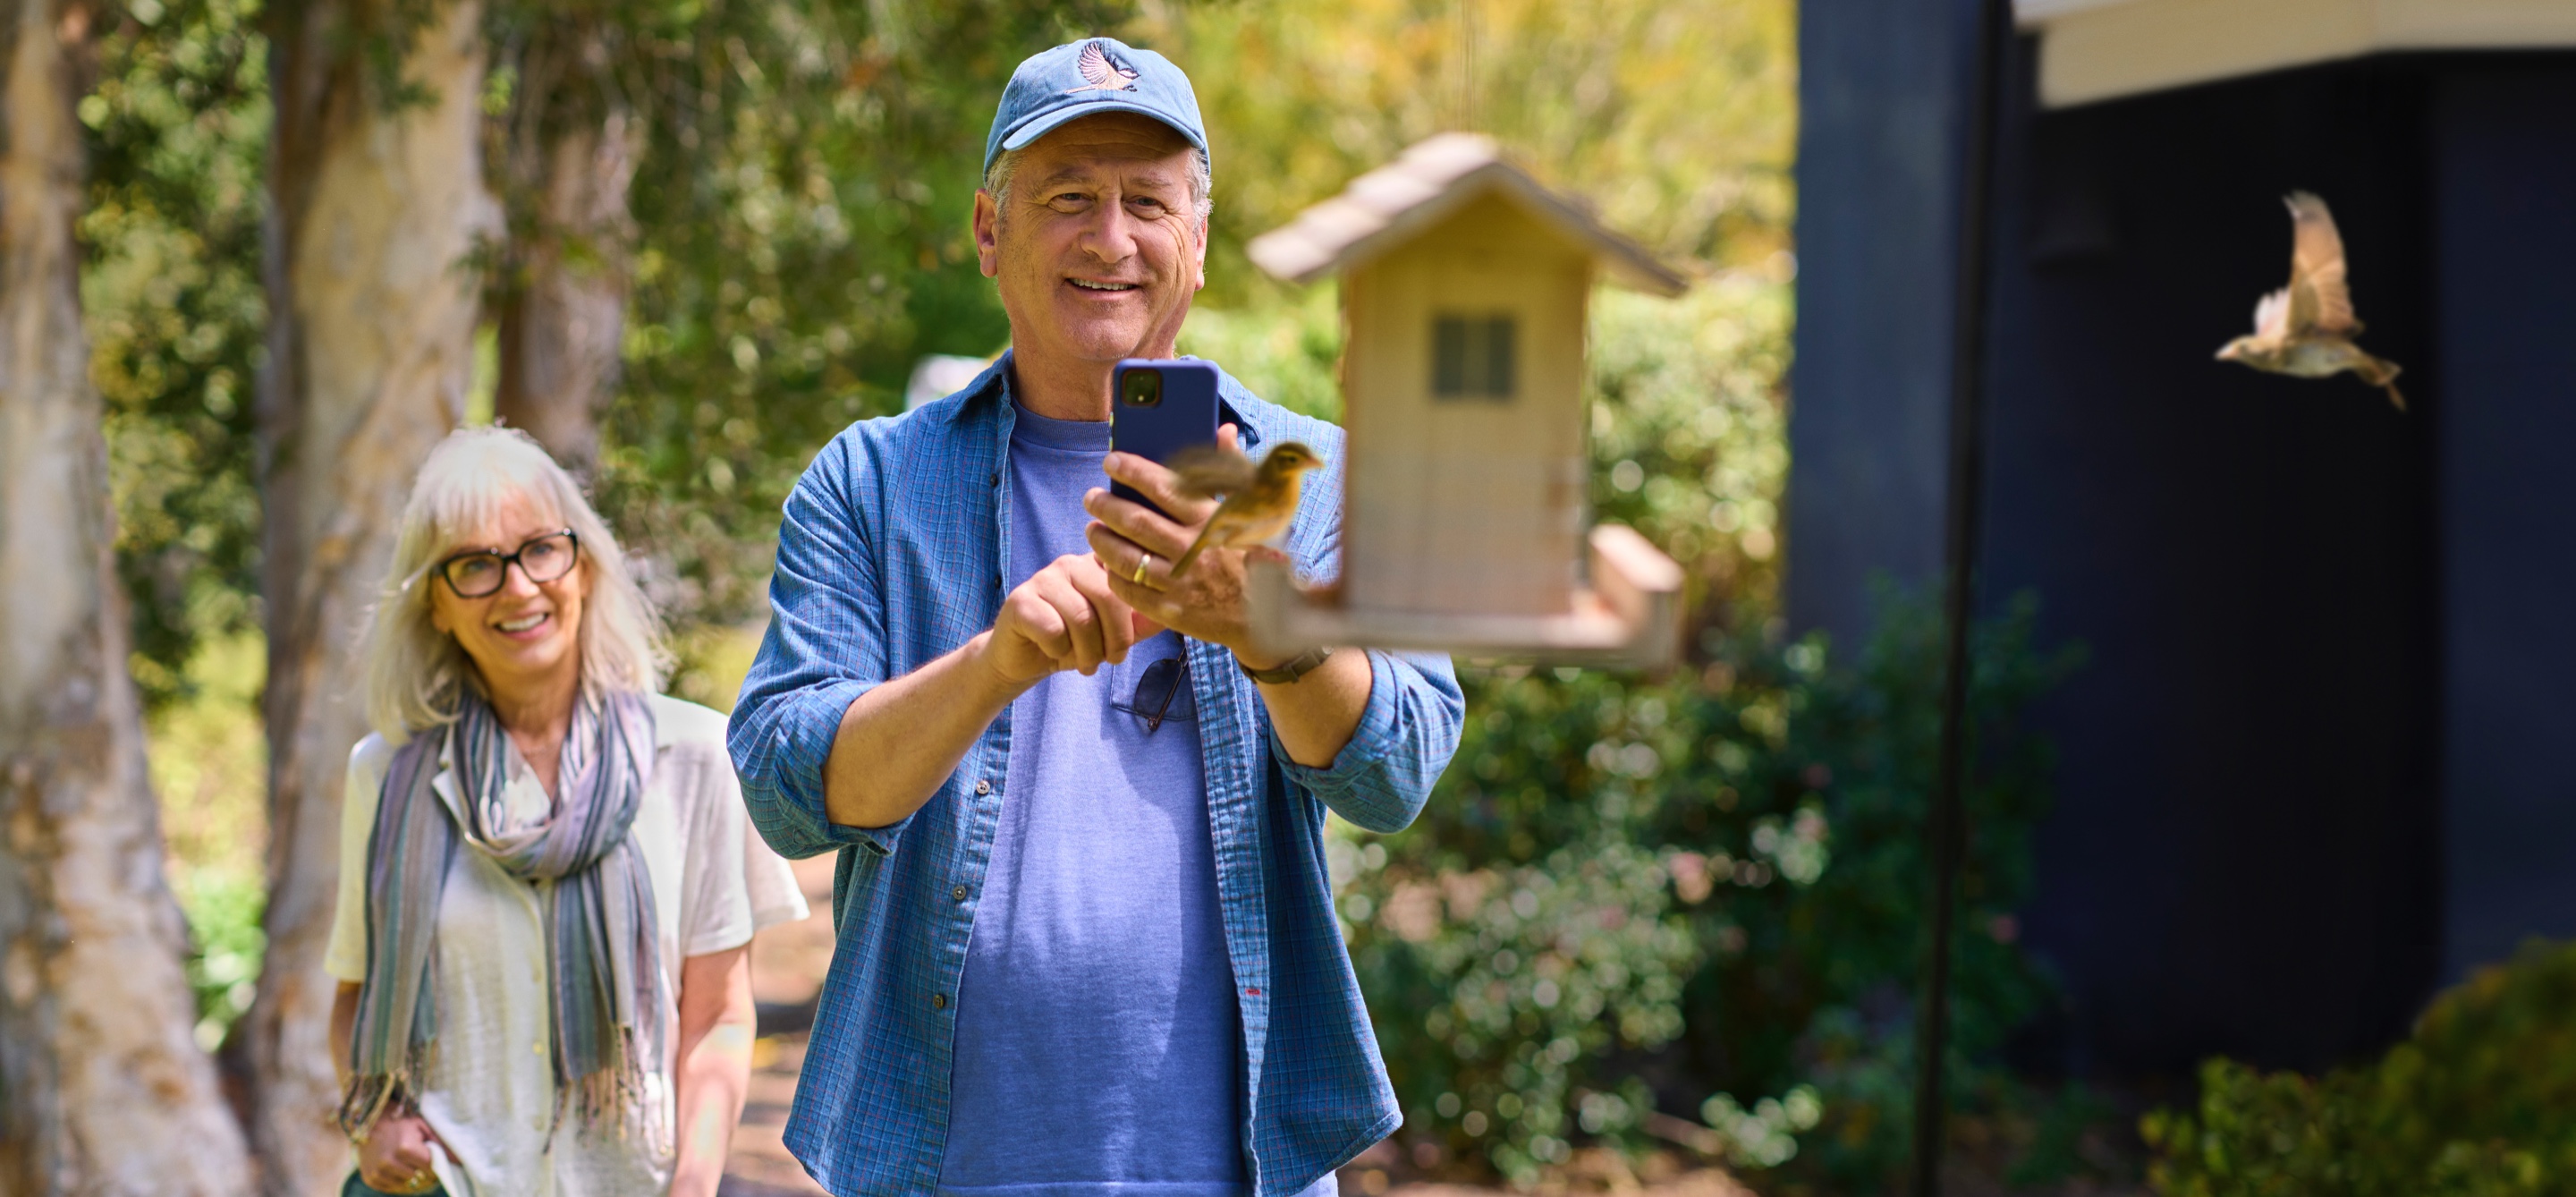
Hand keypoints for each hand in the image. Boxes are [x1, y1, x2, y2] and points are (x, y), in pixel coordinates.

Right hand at [357, 1113, 447, 1193]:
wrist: (370, 1121)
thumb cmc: (401, 1123)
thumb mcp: (423, 1127)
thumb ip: (442, 1144)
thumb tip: (461, 1161)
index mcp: (405, 1149)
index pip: (431, 1169)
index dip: (436, 1166)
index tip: (435, 1160)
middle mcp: (389, 1163)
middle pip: (419, 1180)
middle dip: (425, 1173)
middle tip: (422, 1162)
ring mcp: (378, 1173)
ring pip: (406, 1186)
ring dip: (412, 1178)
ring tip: (409, 1164)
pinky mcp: (370, 1179)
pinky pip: (392, 1189)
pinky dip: (398, 1182)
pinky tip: (398, 1169)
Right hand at [980, 552, 1159, 685]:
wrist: (1024, 661)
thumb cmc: (1073, 642)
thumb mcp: (1113, 633)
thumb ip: (1142, 620)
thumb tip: (1177, 611)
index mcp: (1097, 565)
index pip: (1128, 577)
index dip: (1131, 618)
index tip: (1121, 646)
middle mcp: (1071, 563)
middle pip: (1108, 596)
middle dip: (1114, 639)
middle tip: (1109, 661)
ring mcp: (1043, 578)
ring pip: (1081, 616)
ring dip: (1087, 652)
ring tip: (1083, 664)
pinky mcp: (1020, 600)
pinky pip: (1053, 629)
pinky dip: (1059, 651)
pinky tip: (1053, 652)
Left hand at [1084, 425, 1294, 669]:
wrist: (1269, 616)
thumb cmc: (1256, 558)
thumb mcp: (1251, 513)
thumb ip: (1231, 469)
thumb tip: (1224, 430)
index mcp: (1210, 521)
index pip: (1163, 487)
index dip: (1132, 471)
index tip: (1111, 461)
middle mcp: (1192, 549)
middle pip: (1134, 521)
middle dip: (1105, 505)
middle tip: (1091, 497)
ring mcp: (1180, 582)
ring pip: (1124, 557)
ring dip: (1101, 540)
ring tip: (1093, 529)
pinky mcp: (1171, 611)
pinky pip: (1129, 591)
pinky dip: (1113, 576)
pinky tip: (1108, 565)